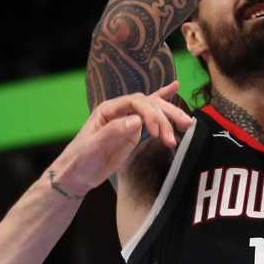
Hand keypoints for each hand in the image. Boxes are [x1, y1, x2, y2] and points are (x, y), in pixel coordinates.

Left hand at [50, 80, 195, 196]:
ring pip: (154, 110)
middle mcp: (120, 111)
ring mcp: (128, 120)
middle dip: (166, 114)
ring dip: (170, 116)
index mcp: (108, 109)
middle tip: (183, 126)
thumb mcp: (93, 146)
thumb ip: (113, 132)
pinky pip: (151, 116)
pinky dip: (163, 102)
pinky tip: (175, 87)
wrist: (76, 175)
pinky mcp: (133, 132)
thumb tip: (137, 121)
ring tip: (187, 126)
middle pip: (148, 104)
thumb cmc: (79, 160)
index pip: (136, 102)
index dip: (150, 113)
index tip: (158, 130)